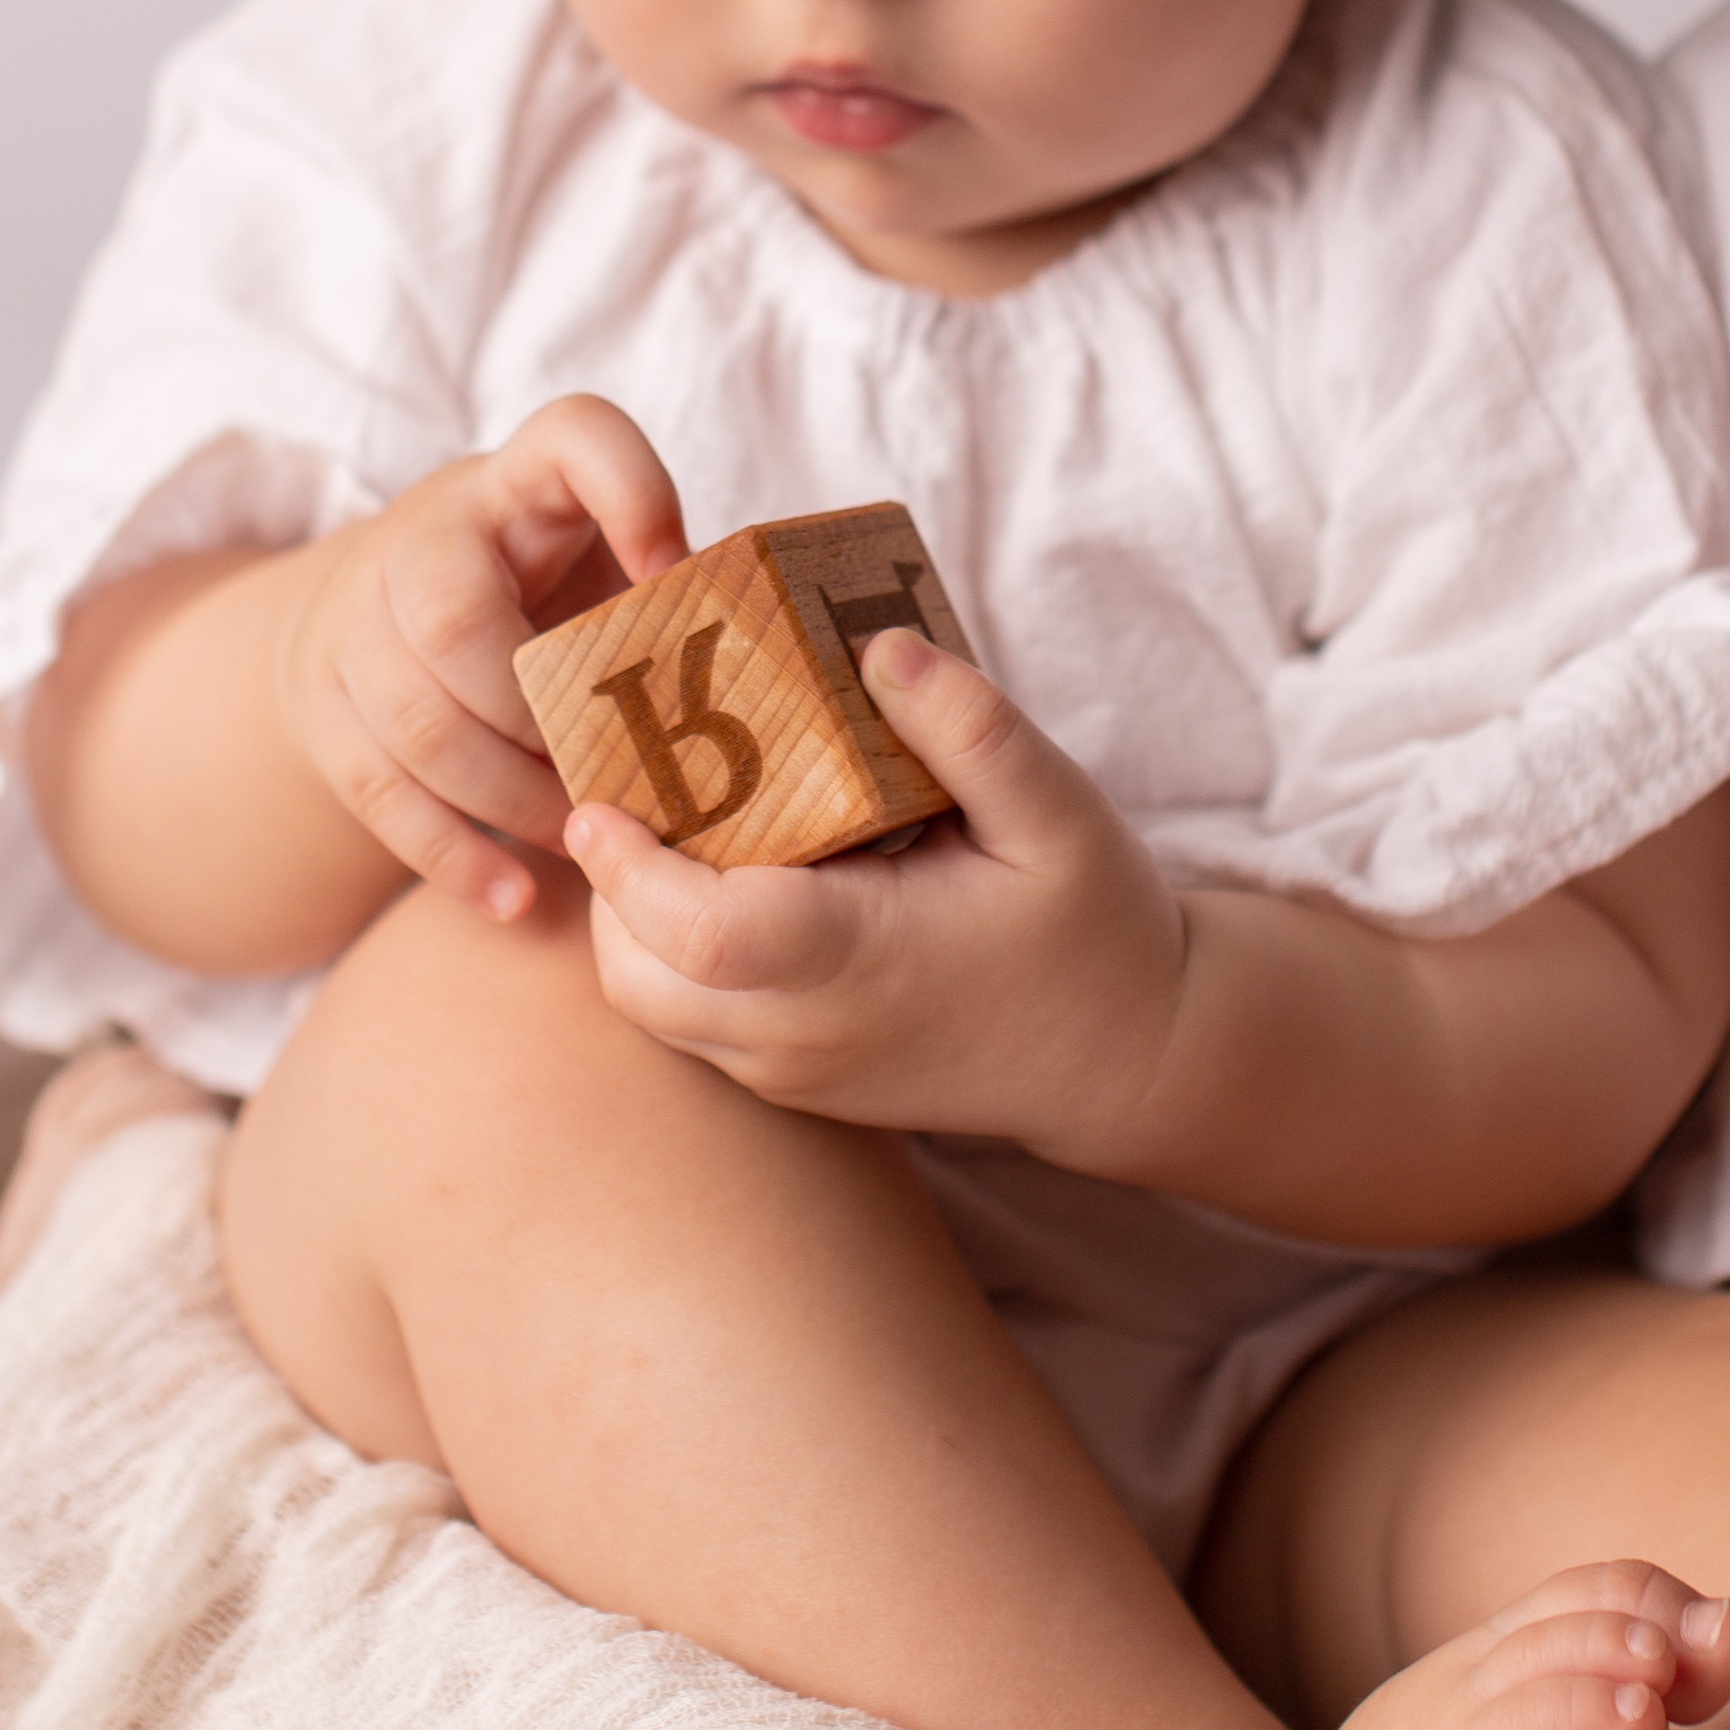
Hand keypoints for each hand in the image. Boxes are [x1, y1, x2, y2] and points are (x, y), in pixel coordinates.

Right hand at [276, 395, 689, 922]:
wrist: (373, 612)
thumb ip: (667, 601)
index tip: (675, 569)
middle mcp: (422, 536)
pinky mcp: (324, 707)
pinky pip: (378, 792)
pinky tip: (515, 898)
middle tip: (612, 774)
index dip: (630, 492)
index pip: (573, 434)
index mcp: (517, 484)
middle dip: (539, 716)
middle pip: (452, 616)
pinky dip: (452, 855)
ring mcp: (355, 621)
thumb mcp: (594, 566)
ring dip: (510, 797)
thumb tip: (769, 674)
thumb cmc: (534, 596)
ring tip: (584, 840)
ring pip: (416, 721)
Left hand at [565, 627, 1187, 1149]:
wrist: (1130, 1062)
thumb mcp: (1061, 812)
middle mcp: (804, 1035)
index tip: (598, 794)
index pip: (697, 934)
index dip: (628, 867)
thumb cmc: (1095, 930)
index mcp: (857, 965)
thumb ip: (973, 729)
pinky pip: (689, 1020)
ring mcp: (792, 1073)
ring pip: (650, 1005)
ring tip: (685, 819)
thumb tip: (879, 646)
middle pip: (638, 975)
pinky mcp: (793, 1083)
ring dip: (636, 919)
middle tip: (641, 782)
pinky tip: (730, 874)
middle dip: (614, 882)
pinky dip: (672, 953)